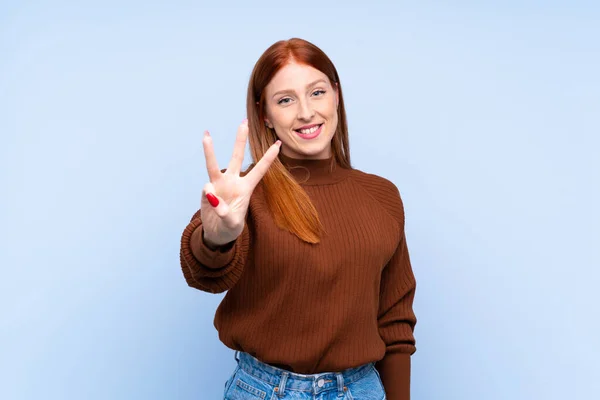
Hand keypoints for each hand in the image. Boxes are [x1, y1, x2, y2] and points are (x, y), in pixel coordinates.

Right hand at [200, 119, 280, 246]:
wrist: (217, 233)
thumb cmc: (230, 227)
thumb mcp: (233, 224)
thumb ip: (225, 212)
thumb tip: (212, 195)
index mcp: (246, 188)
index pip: (259, 169)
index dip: (269, 157)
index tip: (278, 143)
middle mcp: (232, 182)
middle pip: (237, 157)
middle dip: (240, 139)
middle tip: (244, 121)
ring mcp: (218, 185)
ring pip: (214, 164)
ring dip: (210, 150)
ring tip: (206, 134)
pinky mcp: (207, 192)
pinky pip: (206, 189)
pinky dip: (208, 196)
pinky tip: (212, 204)